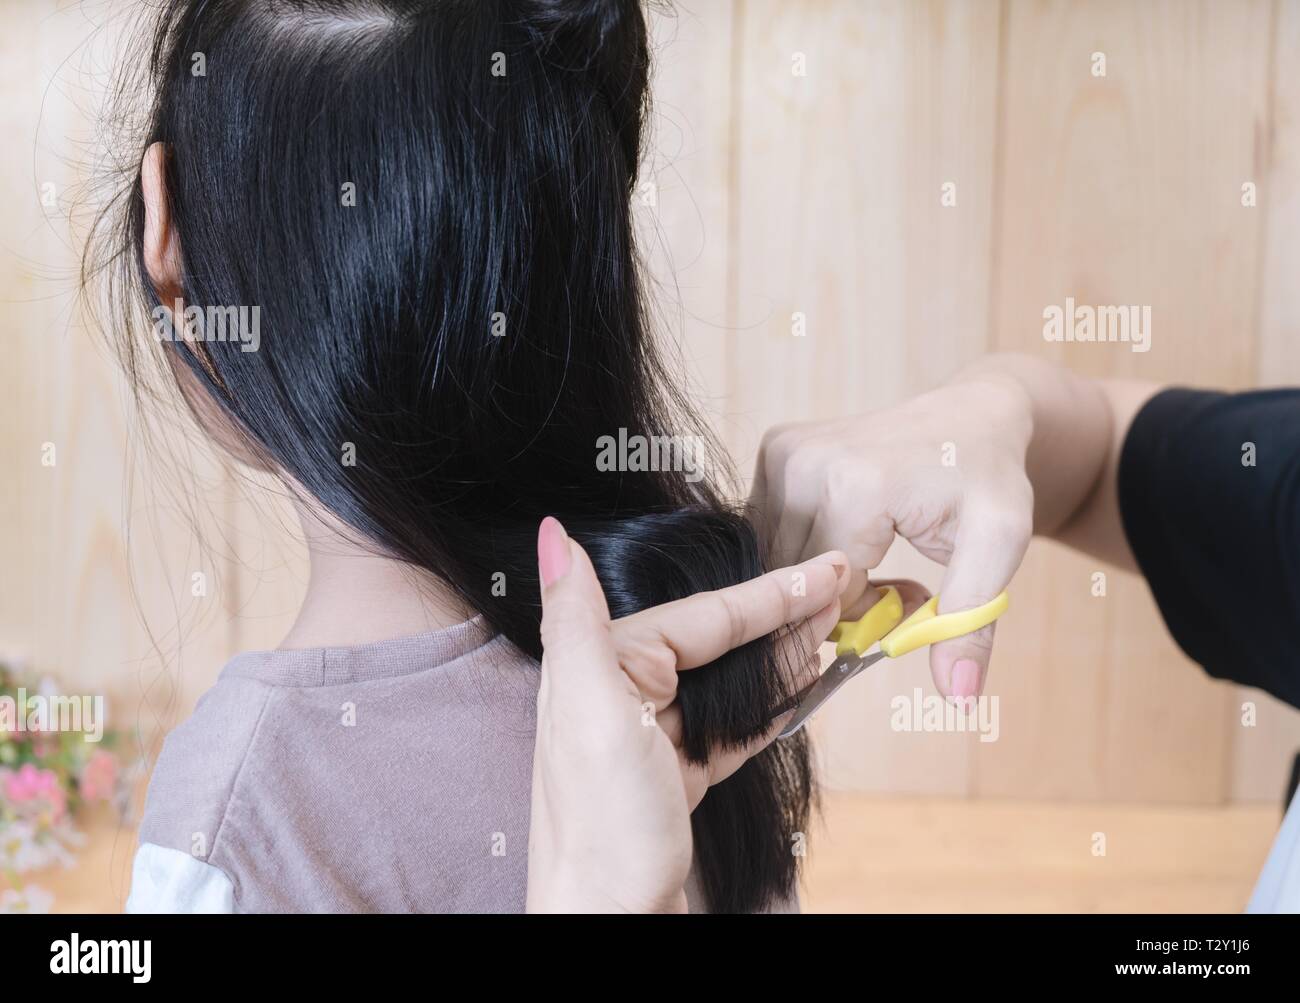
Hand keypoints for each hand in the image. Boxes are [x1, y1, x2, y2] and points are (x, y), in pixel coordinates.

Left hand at [526, 516, 846, 912]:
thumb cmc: (601, 828)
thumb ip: (576, 617)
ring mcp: (649, 738)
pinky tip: (800, 692)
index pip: (704, 615)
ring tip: (834, 632)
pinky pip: (730, 728)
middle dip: (783, 617)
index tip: (829, 570)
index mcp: (604, 666)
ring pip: (729, 682)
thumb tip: (552, 533)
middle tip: (845, 593)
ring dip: (782, 656)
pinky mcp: (672, 778)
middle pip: (718, 642)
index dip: (771, 593)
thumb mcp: (588, 711)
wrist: (609, 926)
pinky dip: (768, 709)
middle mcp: (620, 694)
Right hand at [749, 375, 1034, 700]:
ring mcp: (783, 453)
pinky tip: (850, 529)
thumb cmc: (988, 479)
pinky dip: (807, 545)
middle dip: (843, 598)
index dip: (871, 613)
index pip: (831, 598)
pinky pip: (774, 531)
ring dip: (823, 575)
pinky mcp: (775, 450)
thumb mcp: (997, 550)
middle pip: (800, 581)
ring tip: (877, 552)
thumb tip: (960, 699)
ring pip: (782, 561)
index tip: (913, 596)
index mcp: (854, 488)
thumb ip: (968, 623)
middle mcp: (805, 464)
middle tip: (896, 578)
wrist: (974, 414)